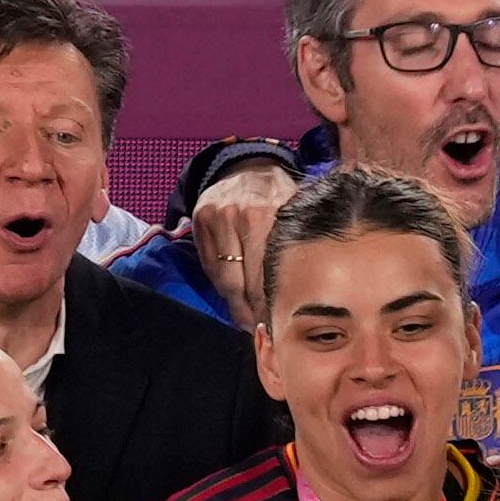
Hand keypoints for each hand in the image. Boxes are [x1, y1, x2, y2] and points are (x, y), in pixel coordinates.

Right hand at [190, 162, 295, 333]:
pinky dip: (224, 288)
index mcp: (268, 218)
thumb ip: (294, 251)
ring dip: (237, 305)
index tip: (277, 327)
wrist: (247, 167)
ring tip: (248, 322)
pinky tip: (235, 299)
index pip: (266, 276)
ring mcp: (217, 219)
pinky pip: (211, 268)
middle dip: (254, 312)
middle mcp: (241, 217)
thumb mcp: (293, 217)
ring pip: (225, 279)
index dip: (270, 306)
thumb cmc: (277, 199)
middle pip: (244, 282)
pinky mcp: (200, 221)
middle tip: (263, 332)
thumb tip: (299, 300)